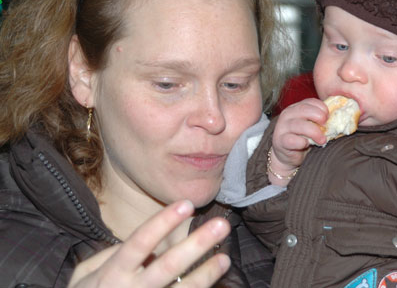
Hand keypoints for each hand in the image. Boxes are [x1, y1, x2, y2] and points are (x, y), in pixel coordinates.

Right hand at [68, 200, 230, 287]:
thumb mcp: (84, 275)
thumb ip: (109, 255)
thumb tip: (144, 241)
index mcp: (112, 273)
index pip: (141, 241)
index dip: (164, 222)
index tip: (187, 204)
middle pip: (169, 264)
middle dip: (197, 244)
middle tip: (221, 225)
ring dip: (206, 274)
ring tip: (225, 258)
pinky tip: (217, 284)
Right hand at [269, 98, 327, 185]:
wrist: (288, 156)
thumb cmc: (303, 139)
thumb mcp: (312, 126)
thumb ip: (320, 120)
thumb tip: (340, 118)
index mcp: (296, 108)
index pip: (310, 101)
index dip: (322, 108)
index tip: (329, 117)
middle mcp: (288, 114)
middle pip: (304, 110)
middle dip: (318, 117)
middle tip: (326, 126)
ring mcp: (282, 127)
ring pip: (299, 125)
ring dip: (314, 132)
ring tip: (322, 140)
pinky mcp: (280, 141)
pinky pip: (292, 140)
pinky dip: (302, 142)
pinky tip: (306, 145)